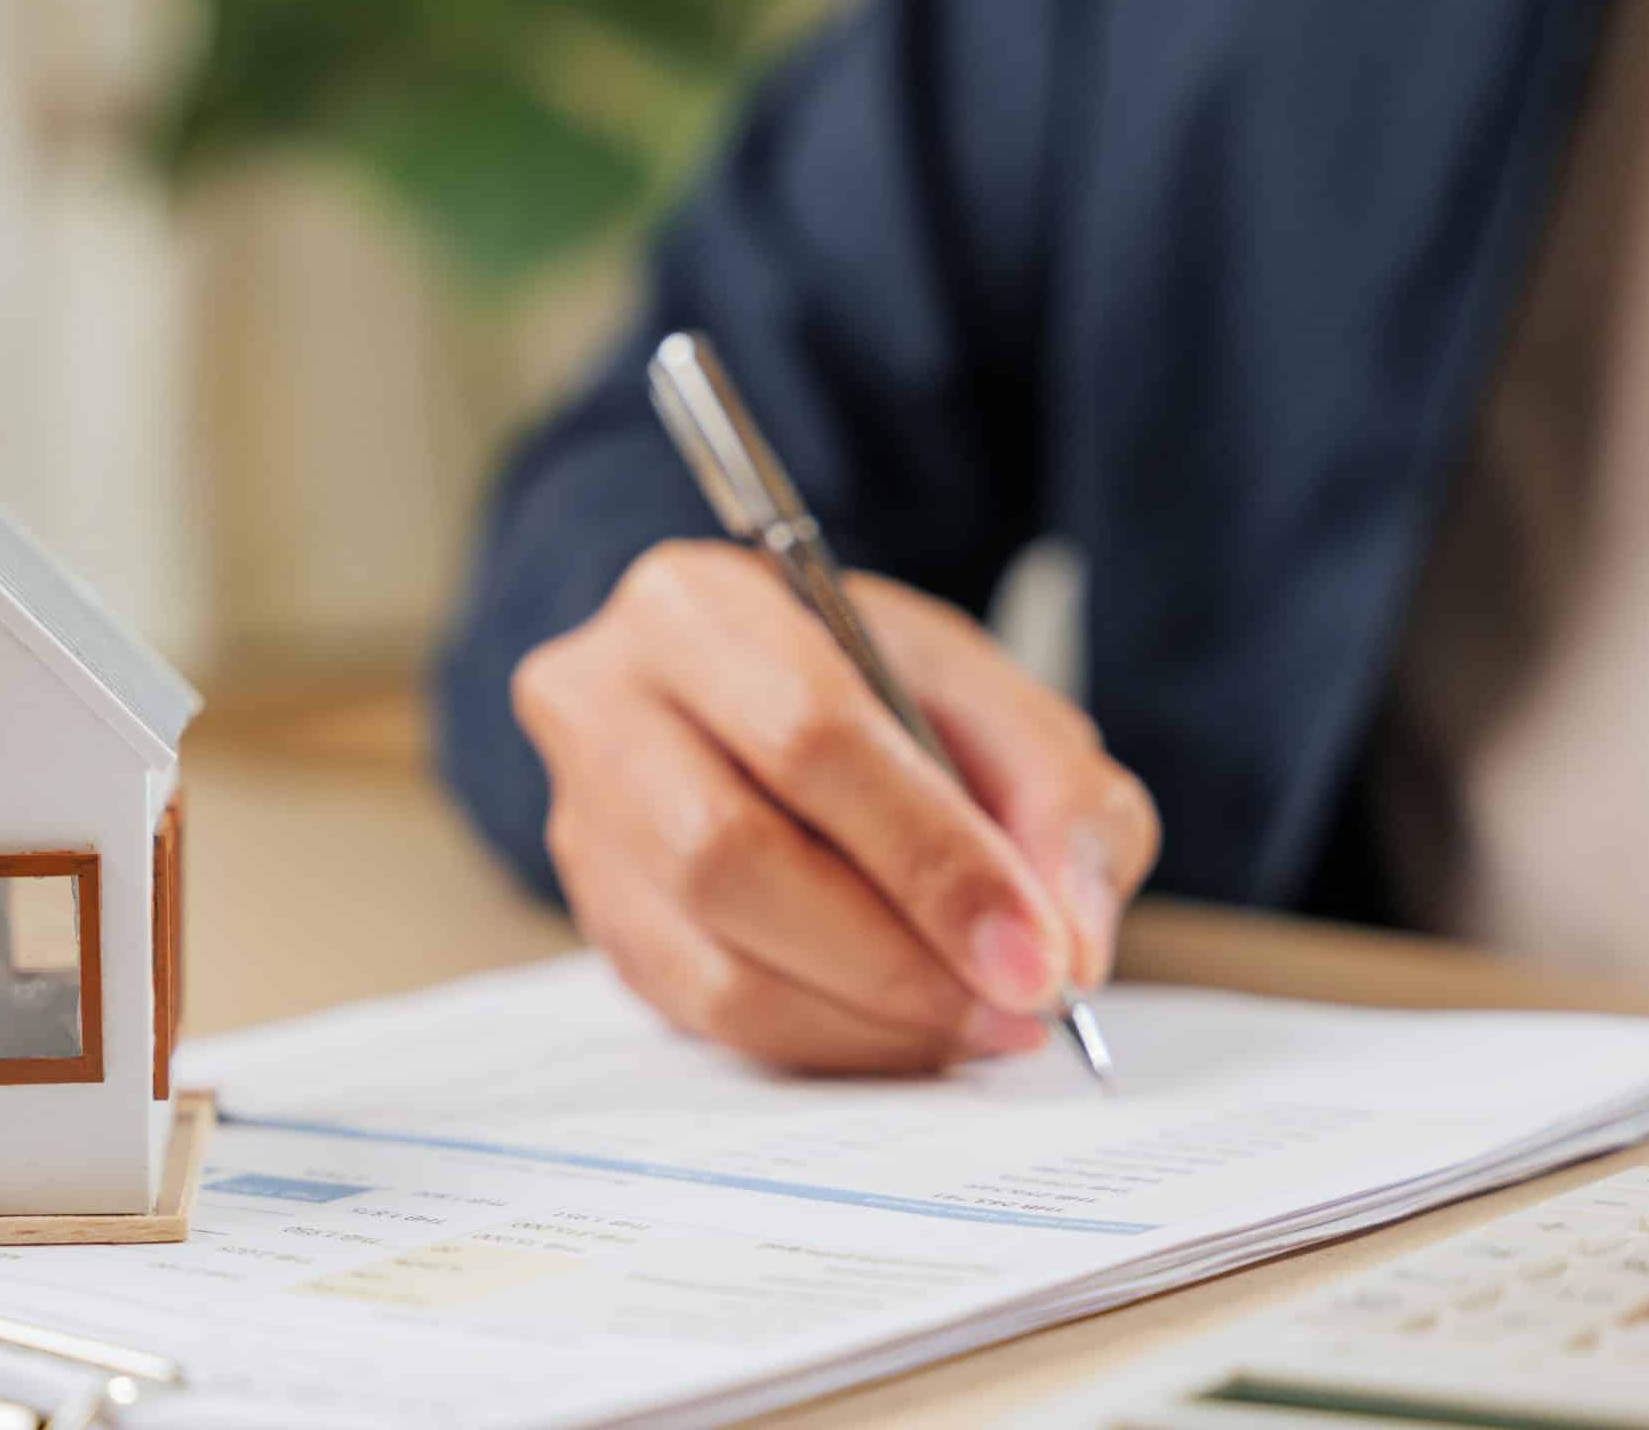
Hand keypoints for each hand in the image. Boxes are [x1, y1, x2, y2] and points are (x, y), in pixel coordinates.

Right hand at [511, 540, 1160, 1072]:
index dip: (931, 860)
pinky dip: (831, 1042)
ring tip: (983, 1023)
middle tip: (1021, 1008)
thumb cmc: (875, 688)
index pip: (808, 737)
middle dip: (900, 959)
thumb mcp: (990, 696)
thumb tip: (1066, 947)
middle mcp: (602, 706)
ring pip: (713, 963)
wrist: (763, 701)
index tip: (1039, 955)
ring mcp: (582, 824)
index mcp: (696, 606)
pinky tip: (912, 1030)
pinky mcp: (601, 923)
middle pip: (731, 858)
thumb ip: (1057, 799)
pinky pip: (708, 1020)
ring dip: (871, 1020)